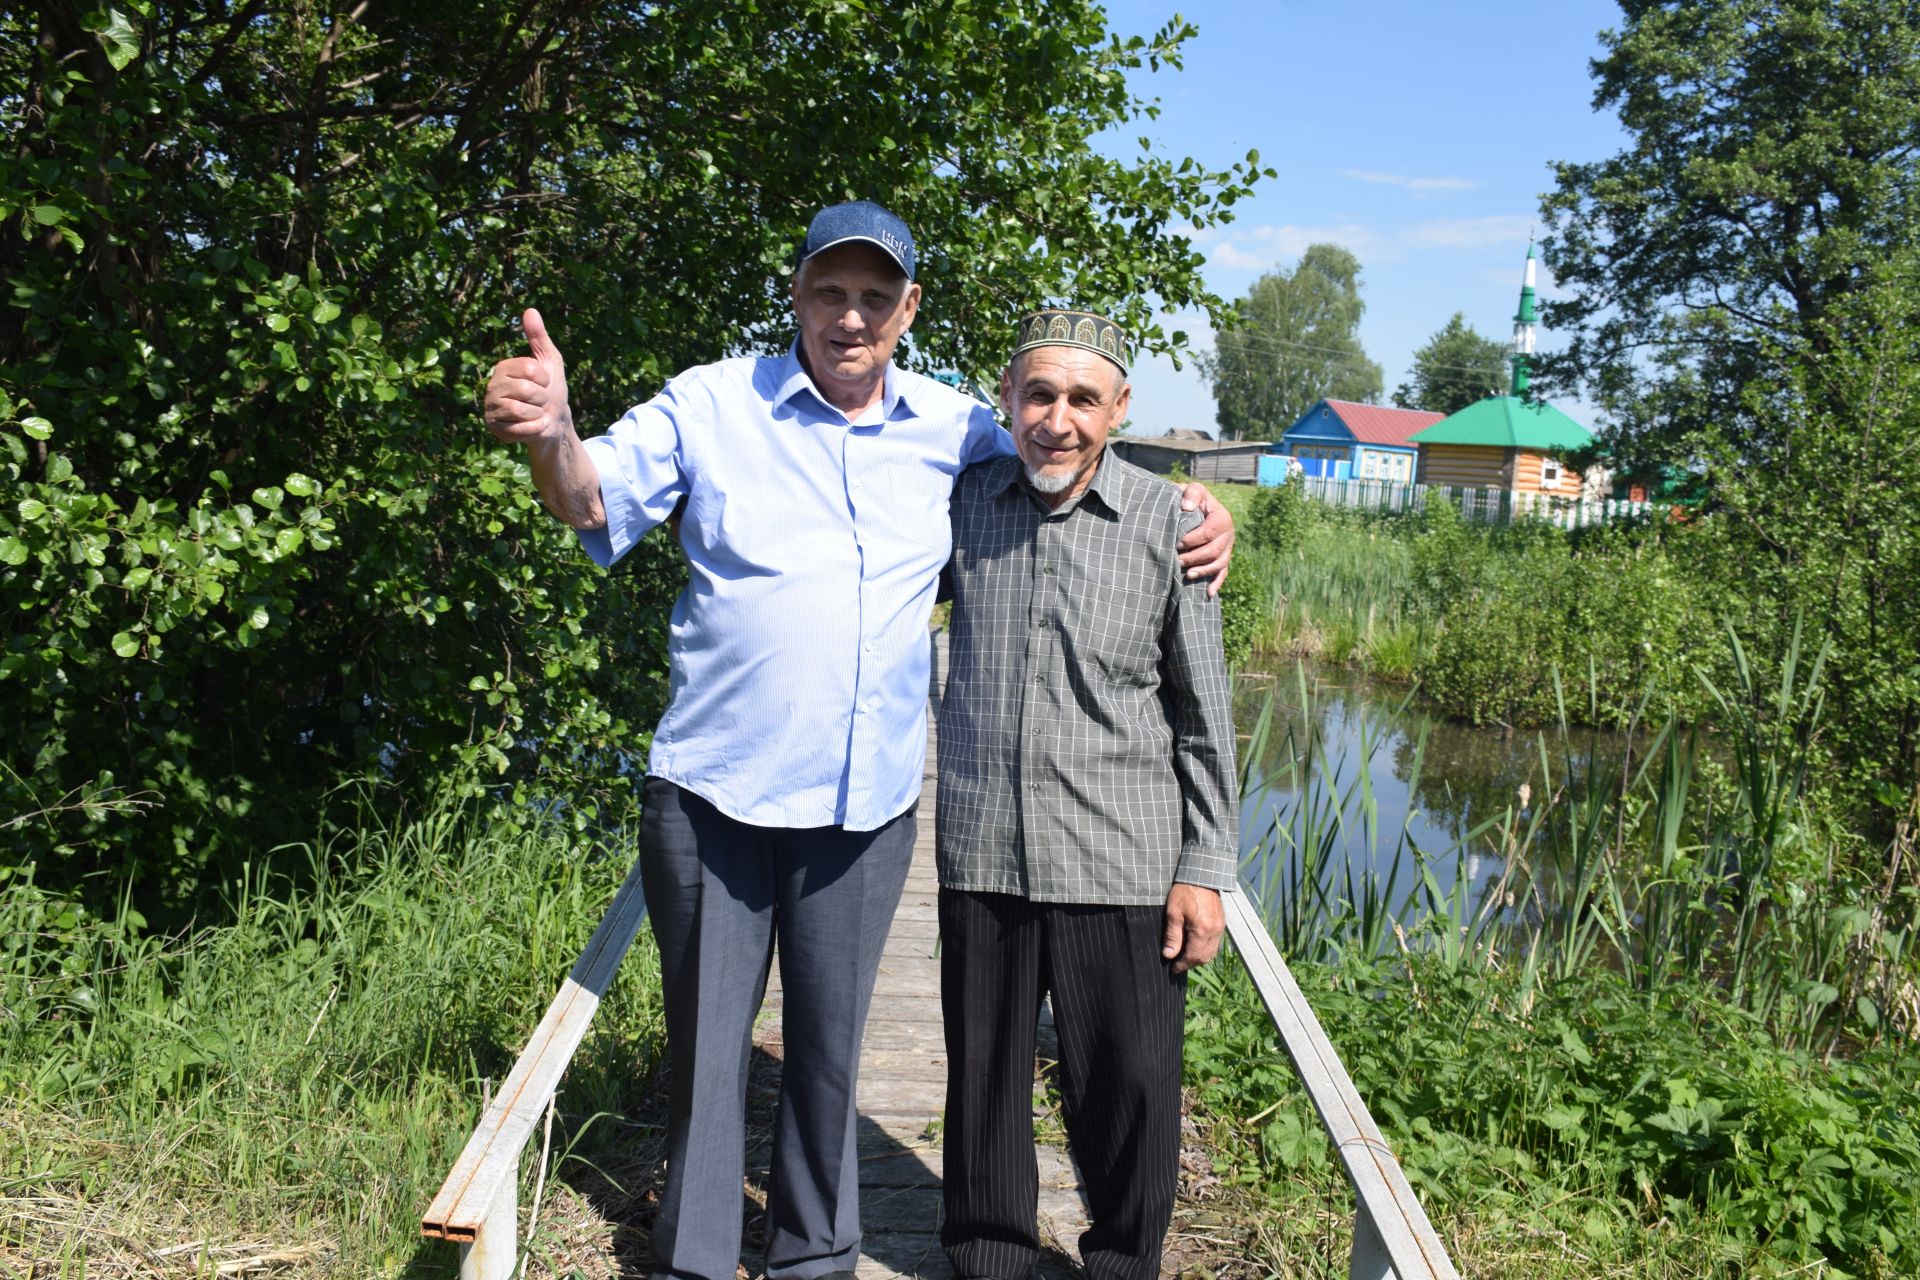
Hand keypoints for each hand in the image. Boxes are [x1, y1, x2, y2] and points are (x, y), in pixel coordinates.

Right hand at [484, 307, 571, 444]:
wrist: (555, 422)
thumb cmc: (552, 390)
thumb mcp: (549, 361)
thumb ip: (539, 337)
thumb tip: (530, 310)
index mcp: (503, 367)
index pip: (529, 369)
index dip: (545, 379)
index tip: (544, 383)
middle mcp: (492, 386)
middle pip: (526, 390)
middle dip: (542, 398)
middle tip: (540, 401)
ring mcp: (491, 408)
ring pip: (520, 410)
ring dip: (538, 414)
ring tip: (535, 413)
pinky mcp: (495, 428)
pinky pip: (520, 428)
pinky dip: (534, 428)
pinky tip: (532, 426)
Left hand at [1162, 883, 1223, 973]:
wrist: (1202, 875)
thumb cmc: (1185, 892)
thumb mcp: (1173, 913)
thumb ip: (1173, 936)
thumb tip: (1169, 955)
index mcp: (1202, 930)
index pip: (1193, 956)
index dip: (1182, 965)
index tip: (1173, 969)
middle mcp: (1214, 931)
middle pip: (1204, 957)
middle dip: (1191, 964)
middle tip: (1178, 964)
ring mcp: (1220, 927)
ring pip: (1211, 952)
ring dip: (1199, 958)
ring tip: (1185, 957)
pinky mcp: (1221, 923)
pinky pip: (1215, 943)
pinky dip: (1206, 949)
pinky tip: (1195, 946)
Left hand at [1175, 482, 1234, 596]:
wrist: (1197, 506)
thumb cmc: (1192, 499)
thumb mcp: (1193, 490)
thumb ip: (1192, 494)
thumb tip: (1186, 507)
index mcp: (1222, 517)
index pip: (1207, 533)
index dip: (1191, 540)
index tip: (1176, 543)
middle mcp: (1229, 533)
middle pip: (1213, 551)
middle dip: (1194, 558)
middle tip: (1176, 560)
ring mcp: (1228, 547)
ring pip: (1219, 563)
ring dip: (1203, 571)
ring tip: (1187, 575)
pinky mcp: (1224, 556)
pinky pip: (1223, 572)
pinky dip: (1217, 583)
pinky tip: (1209, 593)